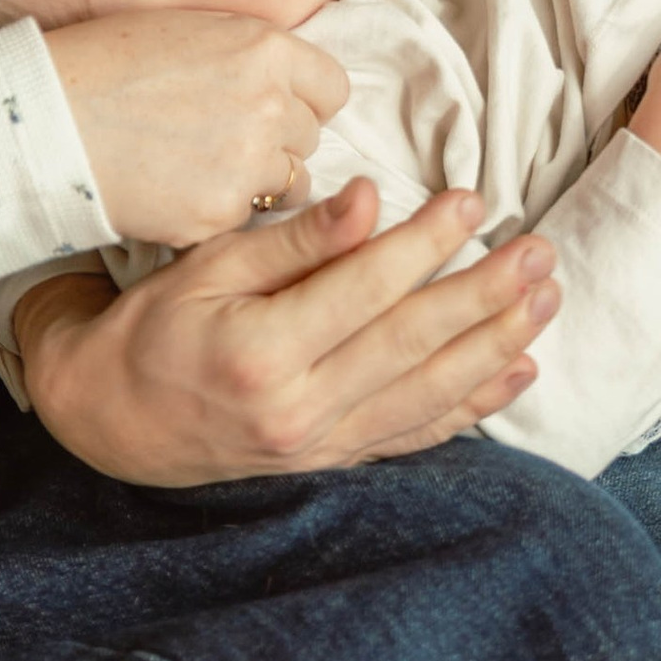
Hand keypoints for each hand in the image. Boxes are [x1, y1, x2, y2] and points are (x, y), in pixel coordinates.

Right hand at [12, 181, 559, 484]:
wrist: (113, 421)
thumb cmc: (155, 328)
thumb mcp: (206, 267)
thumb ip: (294, 240)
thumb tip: (368, 199)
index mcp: (261, 351)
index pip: (364, 291)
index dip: (425, 244)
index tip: (474, 202)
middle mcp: (298, 408)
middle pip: (412, 346)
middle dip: (485, 296)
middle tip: (540, 252)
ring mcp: (320, 444)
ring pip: (428, 394)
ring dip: (496, 346)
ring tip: (547, 300)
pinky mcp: (333, 461)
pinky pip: (415, 435)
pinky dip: (472, 406)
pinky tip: (517, 372)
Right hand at [46, 8, 349, 245]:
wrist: (45, 117)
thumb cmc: (105, 62)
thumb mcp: (192, 30)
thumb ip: (251, 54)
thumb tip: (288, 84)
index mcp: (265, 48)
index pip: (332, 87)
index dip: (304, 99)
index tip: (277, 106)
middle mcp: (269, 105)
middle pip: (311, 135)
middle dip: (279, 139)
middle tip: (223, 137)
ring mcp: (247, 164)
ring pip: (292, 182)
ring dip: (261, 180)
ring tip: (205, 166)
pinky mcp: (219, 213)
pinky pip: (247, 217)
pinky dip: (222, 210)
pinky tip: (179, 190)